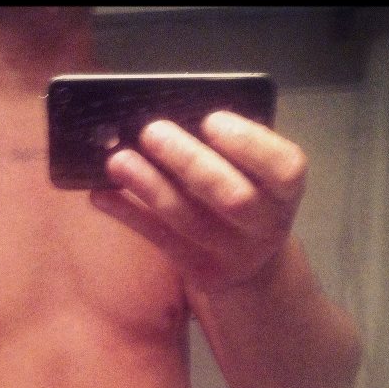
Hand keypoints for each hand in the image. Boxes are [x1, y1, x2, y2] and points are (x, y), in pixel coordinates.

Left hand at [91, 112, 307, 293]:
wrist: (251, 264)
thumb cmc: (245, 195)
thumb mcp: (254, 173)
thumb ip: (230, 148)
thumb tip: (171, 115)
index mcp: (286, 191)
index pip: (284, 168)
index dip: (247, 144)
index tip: (211, 119)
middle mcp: (266, 226)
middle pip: (231, 197)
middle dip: (189, 161)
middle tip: (152, 131)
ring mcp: (233, 254)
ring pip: (188, 220)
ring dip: (149, 186)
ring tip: (118, 160)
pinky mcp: (201, 272)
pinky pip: (159, 239)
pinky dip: (128, 214)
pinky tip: (102, 194)